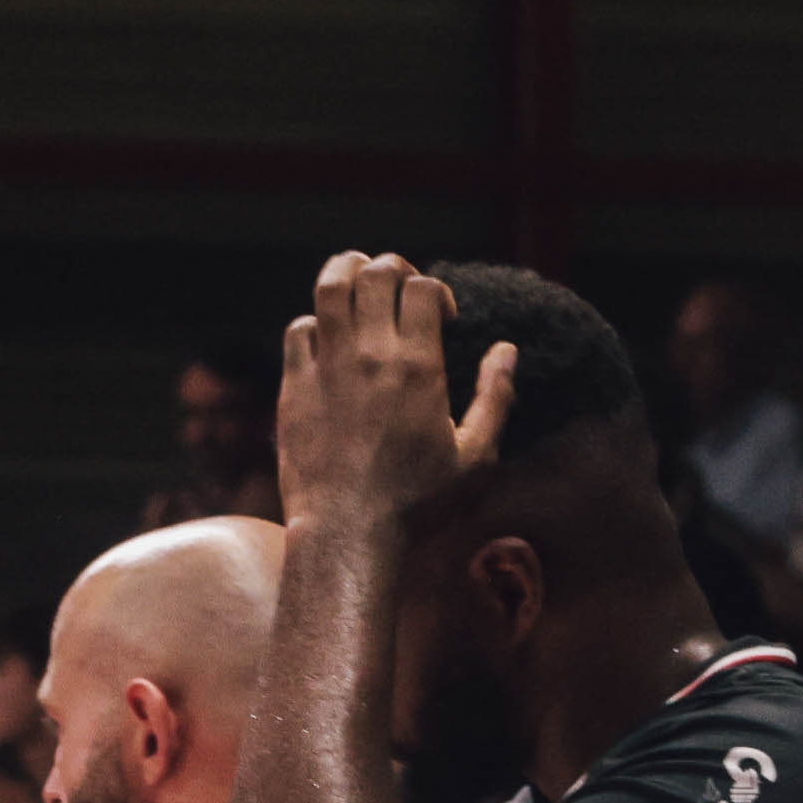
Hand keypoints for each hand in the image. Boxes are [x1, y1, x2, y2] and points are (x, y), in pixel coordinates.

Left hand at [273, 248, 513, 533]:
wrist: (349, 534)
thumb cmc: (418, 505)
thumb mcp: (475, 458)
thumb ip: (495, 398)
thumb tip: (507, 350)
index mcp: (418, 367)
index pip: (423, 288)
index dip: (437, 291)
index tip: (442, 319)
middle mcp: (370, 356)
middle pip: (375, 272)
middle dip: (393, 269)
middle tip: (401, 292)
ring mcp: (327, 367)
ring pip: (330, 286)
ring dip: (348, 273)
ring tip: (360, 285)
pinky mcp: (295, 387)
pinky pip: (298, 329)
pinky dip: (316, 324)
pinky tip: (329, 342)